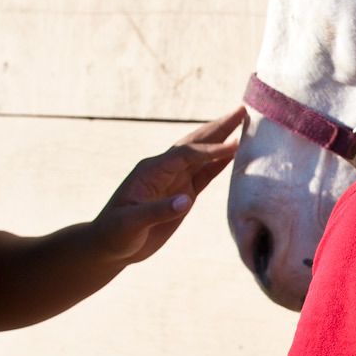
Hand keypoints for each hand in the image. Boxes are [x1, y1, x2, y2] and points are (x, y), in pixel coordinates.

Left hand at [90, 107, 245, 264]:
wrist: (111, 245)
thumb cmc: (116, 233)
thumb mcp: (131, 223)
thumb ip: (158, 211)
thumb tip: (186, 200)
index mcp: (151, 170)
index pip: (185, 154)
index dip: (209, 149)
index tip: (233, 146)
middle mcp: (165, 170)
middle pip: (196, 143)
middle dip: (219, 127)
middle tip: (242, 110)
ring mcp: (175, 181)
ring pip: (203, 155)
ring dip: (222, 139)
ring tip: (244, 124)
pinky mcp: (183, 194)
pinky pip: (205, 174)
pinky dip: (221, 163)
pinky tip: (236, 153)